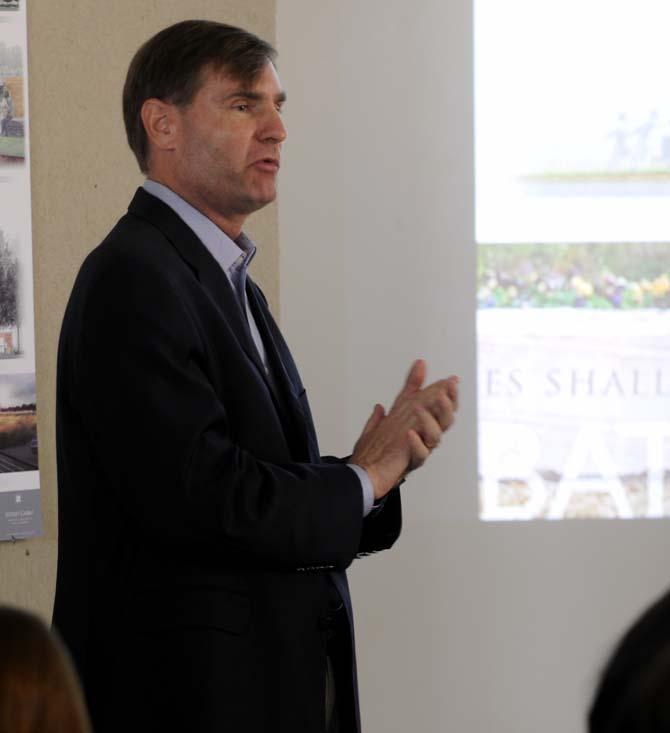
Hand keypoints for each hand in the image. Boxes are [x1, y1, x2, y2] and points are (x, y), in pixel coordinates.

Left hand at [351, 360, 458, 499]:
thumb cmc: (379, 445)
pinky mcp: (409, 463)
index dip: (447, 393)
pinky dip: (416, 444)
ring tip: (417, 408)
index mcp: (420, 424)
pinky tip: (409, 434)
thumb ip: (409, 388)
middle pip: (445, 420)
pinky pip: (419, 455)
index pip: (439, 405)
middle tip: (445, 391)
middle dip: (447, 405)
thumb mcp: (396, 409)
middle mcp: (423, 436)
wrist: (363, 473)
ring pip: (436, 436)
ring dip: (429, 420)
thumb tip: (420, 363)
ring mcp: (418, 449)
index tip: (452, 379)